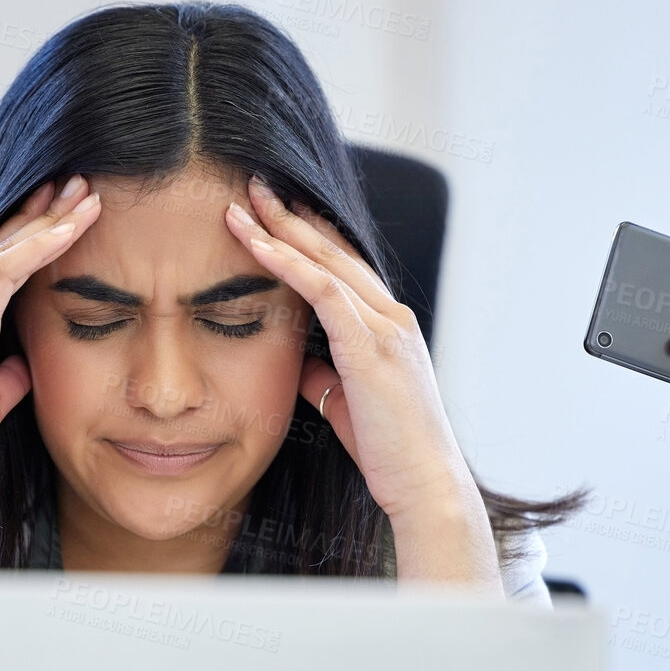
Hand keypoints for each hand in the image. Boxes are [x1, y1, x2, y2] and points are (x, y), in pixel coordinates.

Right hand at [0, 175, 101, 572]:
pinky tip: (69, 230)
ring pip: (2, 250)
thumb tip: (27, 363)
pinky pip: (2, 274)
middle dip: (41, 212)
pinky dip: (38, 248)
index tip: (63, 212)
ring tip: (85, 195)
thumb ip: (5, 376)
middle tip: (79, 184)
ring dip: (48, 220)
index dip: (27, 235)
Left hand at [223, 177, 499, 589]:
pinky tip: (259, 246)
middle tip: (255, 186)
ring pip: (328, 262)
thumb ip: (325, 378)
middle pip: (335, 252)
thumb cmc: (389, 453)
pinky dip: (289, 264)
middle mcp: (392, 318)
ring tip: (246, 204)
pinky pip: (324, 292)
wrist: (423, 485)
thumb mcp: (346, 405)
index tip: (272, 215)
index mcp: (389, 328)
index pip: (343, 268)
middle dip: (292, 216)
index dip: (307, 238)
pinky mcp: (372, 347)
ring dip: (284, 230)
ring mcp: (386, 328)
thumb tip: (297, 365)